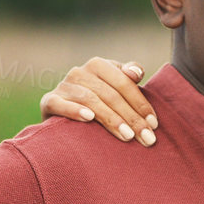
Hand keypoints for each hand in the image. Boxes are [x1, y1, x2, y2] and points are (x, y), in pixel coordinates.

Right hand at [38, 58, 159, 145]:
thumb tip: (137, 73)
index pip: (124, 83)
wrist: (62, 119)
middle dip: (131, 117)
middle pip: (111, 94)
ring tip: (127, 136)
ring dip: (111, 118)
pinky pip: (61, 104)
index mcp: (99, 65)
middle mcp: (79, 71)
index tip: (154, 125)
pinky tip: (89, 119)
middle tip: (146, 138)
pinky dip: (75, 110)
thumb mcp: (115, 90)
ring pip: (91, 100)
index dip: (140, 103)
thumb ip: (128, 79)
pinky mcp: (49, 101)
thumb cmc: (99, 104)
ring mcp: (63, 86)